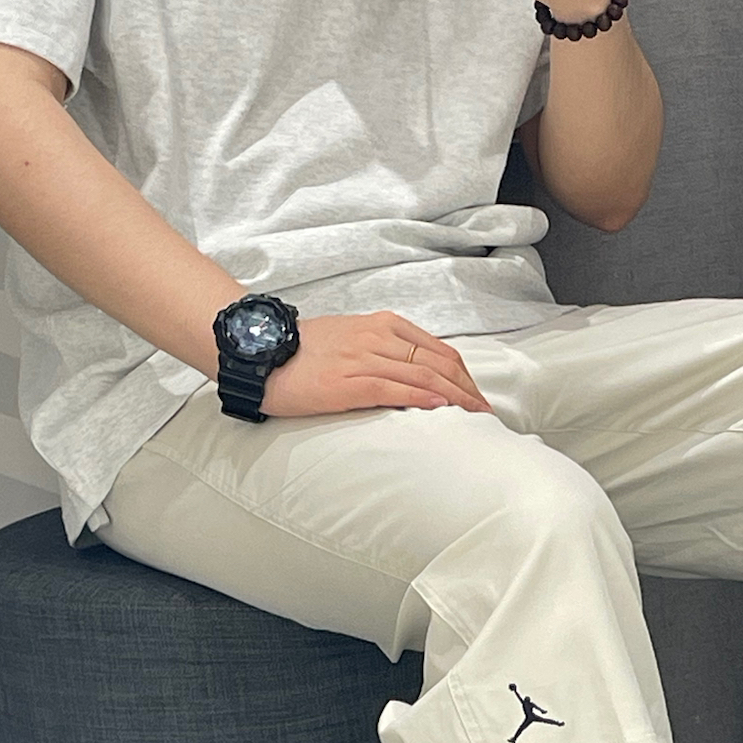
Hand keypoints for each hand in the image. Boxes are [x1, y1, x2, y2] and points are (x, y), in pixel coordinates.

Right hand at [259, 311, 495, 419]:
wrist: (258, 351)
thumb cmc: (301, 352)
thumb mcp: (350, 341)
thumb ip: (383, 353)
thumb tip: (412, 378)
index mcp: (383, 325)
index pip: (439, 350)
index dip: (464, 376)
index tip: (477, 396)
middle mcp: (379, 337)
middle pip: (440, 363)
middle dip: (468, 390)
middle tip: (484, 413)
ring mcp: (364, 358)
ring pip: (424, 376)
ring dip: (455, 399)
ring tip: (474, 417)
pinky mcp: (349, 382)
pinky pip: (396, 388)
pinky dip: (424, 399)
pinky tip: (441, 410)